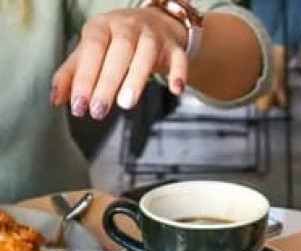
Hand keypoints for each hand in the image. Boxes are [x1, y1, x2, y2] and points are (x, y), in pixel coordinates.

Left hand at [50, 8, 187, 119]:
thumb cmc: (116, 43)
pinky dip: (178, 73)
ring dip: (136, 78)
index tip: (79, 105)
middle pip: (119, 52)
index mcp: (103, 26)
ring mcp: (153, 36)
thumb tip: (55, 100)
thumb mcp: (91, 52)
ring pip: (146, 54)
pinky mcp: (174, 48)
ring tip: (126, 104)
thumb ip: (72, 74)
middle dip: (107, 82)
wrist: (155, 24)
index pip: (92, 49)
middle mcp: (128, 27)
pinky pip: (179, 59)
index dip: (85, 77)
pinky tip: (175, 90)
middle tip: (99, 110)